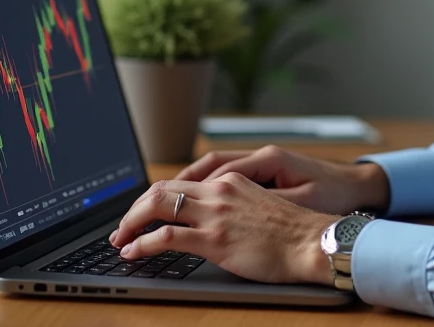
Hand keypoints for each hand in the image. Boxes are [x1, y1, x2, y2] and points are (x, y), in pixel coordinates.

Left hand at [109, 174, 336, 284]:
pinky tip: (134, 252)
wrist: (313, 243)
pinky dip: (142, 243)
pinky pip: (166, 236)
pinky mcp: (215, 239)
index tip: (142, 212)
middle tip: (122, 227)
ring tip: (121, 240)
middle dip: (135, 208)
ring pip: (157, 206)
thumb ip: (235, 205)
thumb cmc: (294, 232)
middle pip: (162, 189)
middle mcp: (219, 191)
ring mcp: (216, 214)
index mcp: (231, 181)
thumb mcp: (261, 205)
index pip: (180, 181)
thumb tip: (214, 219)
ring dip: (131, 223)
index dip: (154, 197)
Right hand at [176, 144, 389, 215]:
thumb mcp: (300, 202)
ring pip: (215, 169)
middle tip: (151, 204)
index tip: (166, 206)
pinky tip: (193, 204)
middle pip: (209, 165)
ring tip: (161, 204)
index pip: (219, 170)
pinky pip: (228, 176)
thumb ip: (265, 203)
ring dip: (189, 185)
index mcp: (269, 158)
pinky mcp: (265, 172)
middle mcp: (261, 155)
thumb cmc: (333, 196)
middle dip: (179, 184)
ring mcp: (262, 162)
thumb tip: (231, 208)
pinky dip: (207, 187)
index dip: (191, 189)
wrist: (357, 189)